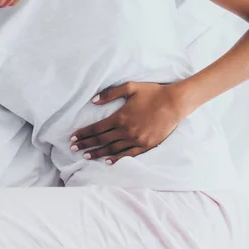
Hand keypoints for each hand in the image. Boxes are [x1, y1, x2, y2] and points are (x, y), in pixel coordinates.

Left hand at [71, 82, 187, 163]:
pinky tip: (107, 161)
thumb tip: (94, 101)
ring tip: (86, 156)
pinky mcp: (145, 145)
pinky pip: (128, 154)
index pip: (97, 128)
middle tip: (73, 149)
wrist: (175, 103)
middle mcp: (126, 131)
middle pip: (101, 140)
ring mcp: (136, 140)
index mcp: (120, 117)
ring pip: (112, 149)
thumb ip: (111, 94)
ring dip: (98, 153)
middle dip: (86, 144)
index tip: (73, 138)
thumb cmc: (153, 93)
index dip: (84, 133)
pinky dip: (116, 159)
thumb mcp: (131, 87)